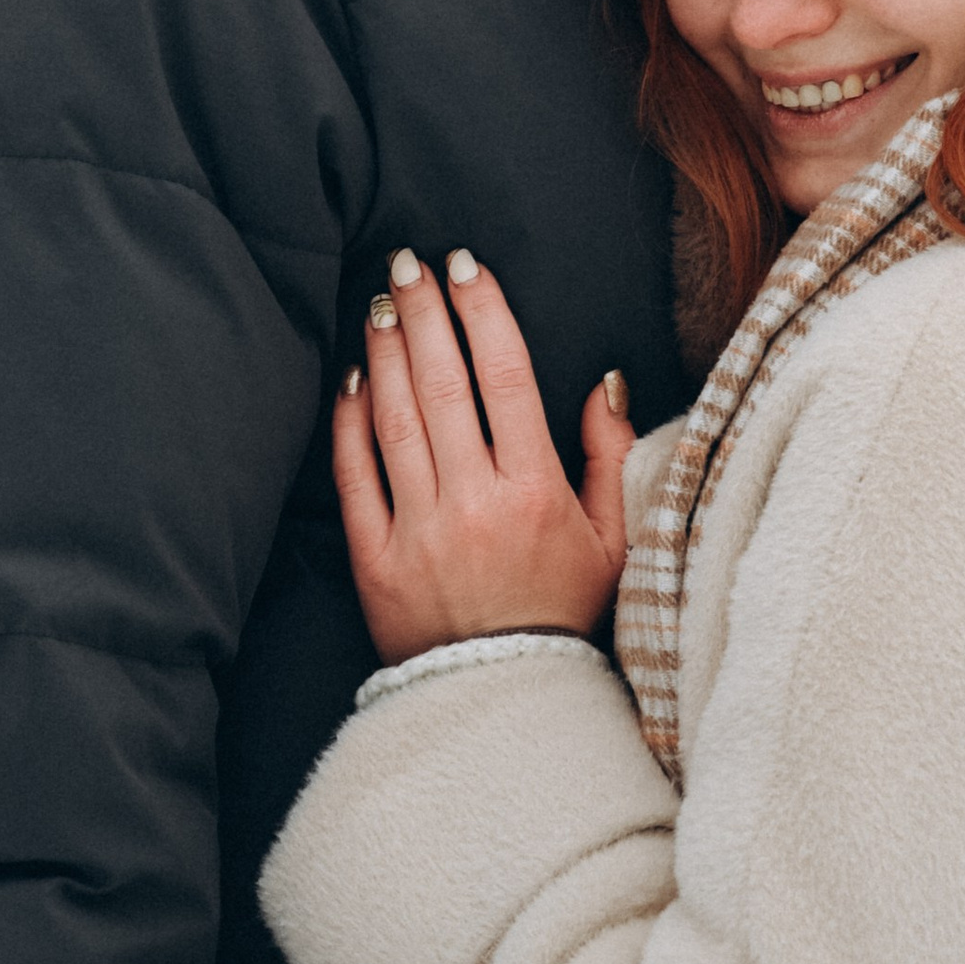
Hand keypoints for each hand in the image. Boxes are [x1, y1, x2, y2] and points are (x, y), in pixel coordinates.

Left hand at [334, 247, 635, 667]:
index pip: (505, 376)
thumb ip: (611, 456)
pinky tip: (351, 379)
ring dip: (385, 354)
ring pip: (395, 420)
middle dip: (422, 312)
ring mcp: (418, 531)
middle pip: (442, 383)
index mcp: (535, 492)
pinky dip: (349, 423)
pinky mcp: (373, 561)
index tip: (465, 265)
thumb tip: (600, 380)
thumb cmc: (563, 613)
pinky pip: (354, 477)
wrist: (501, 701)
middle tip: (406, 262)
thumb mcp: (615, 541)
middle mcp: (474, 503)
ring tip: (379, 306)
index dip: (482, 311)